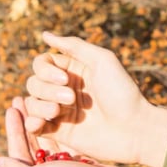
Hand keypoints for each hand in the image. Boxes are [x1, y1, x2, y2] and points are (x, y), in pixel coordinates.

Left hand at [0, 97, 139, 166]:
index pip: (18, 151)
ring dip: (42, 121)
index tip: (11, 108)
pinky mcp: (79, 162)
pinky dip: (60, 127)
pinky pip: (64, 141)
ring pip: (48, 139)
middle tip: (22, 99)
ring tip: (38, 100)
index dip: (13, 129)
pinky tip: (57, 111)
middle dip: (26, 120)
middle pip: (32, 144)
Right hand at [23, 32, 166, 166]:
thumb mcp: (102, 60)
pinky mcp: (59, 132)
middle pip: (34, 83)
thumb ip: (74, 45)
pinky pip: (33, 125)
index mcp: (72, 70)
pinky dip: (31, 123)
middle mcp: (63, 89)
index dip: (45, 70)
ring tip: (58, 113)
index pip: (41, 63)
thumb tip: (44, 34)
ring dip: (41, 106)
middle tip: (71, 98)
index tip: (65, 79)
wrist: (135, 129)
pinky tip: (38, 124)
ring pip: (32, 103)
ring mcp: (60, 112)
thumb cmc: (122, 92)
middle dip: (47, 89)